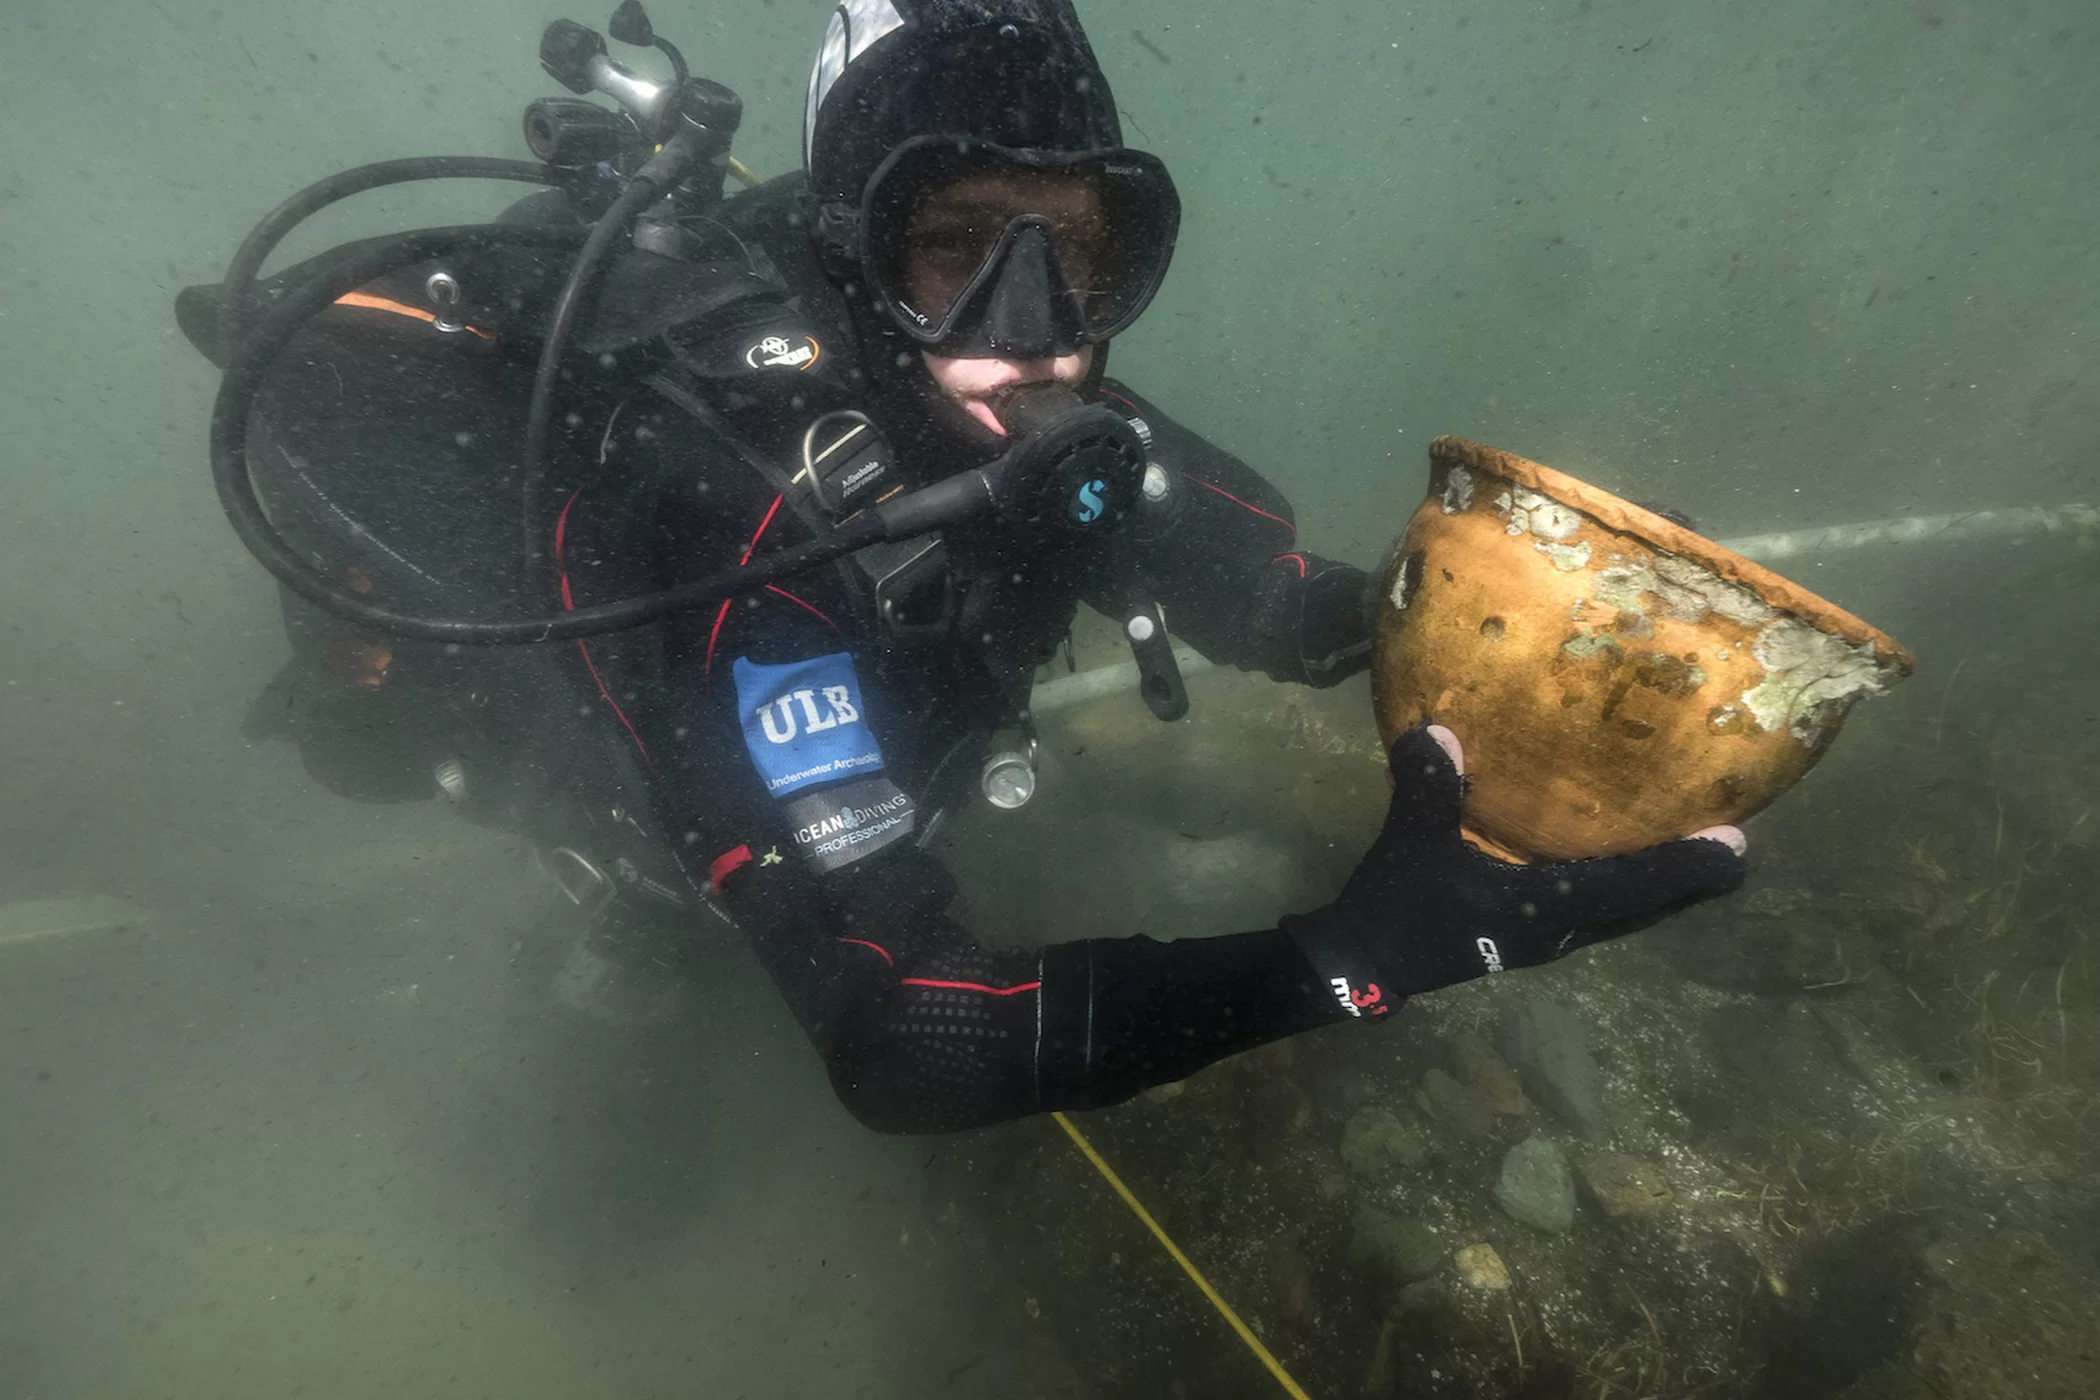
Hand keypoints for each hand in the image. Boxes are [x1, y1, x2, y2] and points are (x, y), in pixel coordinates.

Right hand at [1283, 725, 1746, 1019]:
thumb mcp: (1409, 841)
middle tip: (1734, 844)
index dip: (1684, 868)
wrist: (1365, 963)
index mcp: (1542, 911)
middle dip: (1690, 879)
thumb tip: (1441, 728)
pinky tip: (1629, 860)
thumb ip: (1427, 786)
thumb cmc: (1397, 905)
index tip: (1737, 846)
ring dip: (1665, 886)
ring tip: (1699, 851)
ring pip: (1628, 915)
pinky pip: (1603, 911)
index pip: (1631, 888)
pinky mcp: (1535, 936)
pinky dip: (1631, 888)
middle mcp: (1562, 932)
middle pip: (1647, 908)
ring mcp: (1551, 939)